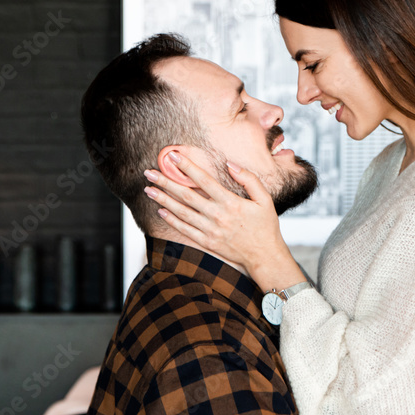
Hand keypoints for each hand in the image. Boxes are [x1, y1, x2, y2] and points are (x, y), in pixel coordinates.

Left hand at [145, 152, 297, 284]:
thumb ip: (249, 179)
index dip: (187, 167)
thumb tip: (230, 164)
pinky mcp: (207, 242)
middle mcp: (217, 216)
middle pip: (186, 195)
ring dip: (163, 200)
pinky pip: (185, 229)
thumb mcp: (265, 199)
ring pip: (181, 212)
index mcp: (231, 203)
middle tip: (149, 173)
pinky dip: (171, 220)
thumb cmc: (266, 227)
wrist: (265, 257)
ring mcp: (210, 230)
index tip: (174, 157)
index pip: (204, 180)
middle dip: (166, 182)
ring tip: (148, 189)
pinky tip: (161, 210)